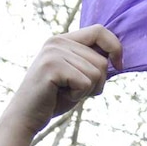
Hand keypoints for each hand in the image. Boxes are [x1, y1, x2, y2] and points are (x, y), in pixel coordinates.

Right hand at [6, 25, 122, 137]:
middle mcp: (58, 41)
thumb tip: (118, 57)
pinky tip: (61, 95)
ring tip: (67, 91)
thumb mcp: (78, 75)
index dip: (116, 48)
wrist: (28, 115)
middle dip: (98, 83)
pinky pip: (85, 83)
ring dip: (87, 91)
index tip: (119, 66)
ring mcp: (53, 52)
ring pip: (96, 73)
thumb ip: (92, 62)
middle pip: (102, 61)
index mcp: (64, 39)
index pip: (100, 31)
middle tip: (76, 89)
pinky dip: (78, 96)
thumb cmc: (55, 97)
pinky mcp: (52, 67)